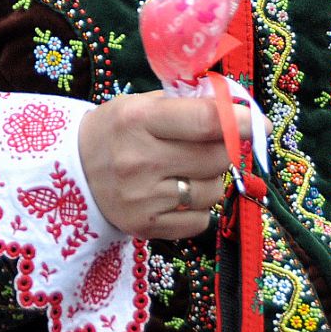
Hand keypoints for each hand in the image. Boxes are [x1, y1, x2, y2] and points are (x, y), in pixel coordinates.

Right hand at [77, 91, 240, 239]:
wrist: (71, 171)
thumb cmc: (114, 130)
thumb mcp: (140, 104)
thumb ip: (185, 105)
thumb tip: (237, 109)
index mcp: (139, 120)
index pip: (204, 122)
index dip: (239, 122)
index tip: (260, 123)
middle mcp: (141, 160)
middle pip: (215, 157)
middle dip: (227, 148)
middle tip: (217, 143)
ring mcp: (143, 198)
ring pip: (212, 191)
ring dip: (211, 178)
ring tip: (188, 169)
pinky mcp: (145, 227)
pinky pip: (199, 220)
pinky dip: (198, 207)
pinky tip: (179, 193)